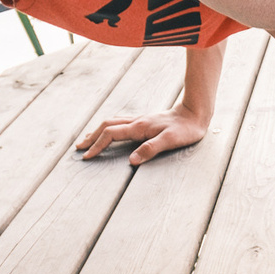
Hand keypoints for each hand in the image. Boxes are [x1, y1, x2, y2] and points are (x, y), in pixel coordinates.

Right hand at [75, 103, 206, 164]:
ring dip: (98, 130)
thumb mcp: (170, 141)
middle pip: (106, 126)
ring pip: (112, 122)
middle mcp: (137, 122)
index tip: (86, 156)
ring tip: (88, 138)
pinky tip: (110, 131)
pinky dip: (109, 127)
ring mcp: (140, 120)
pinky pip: (120, 122)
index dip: (97, 145)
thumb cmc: (186, 129)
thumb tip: (131, 160)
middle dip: (91, 137)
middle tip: (79, 147)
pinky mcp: (145, 121)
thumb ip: (151, 149)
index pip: (111, 135)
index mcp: (139, 127)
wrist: (195, 113)